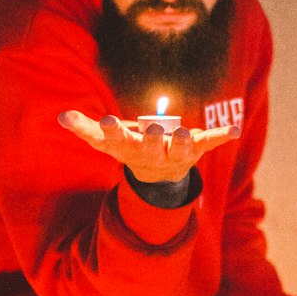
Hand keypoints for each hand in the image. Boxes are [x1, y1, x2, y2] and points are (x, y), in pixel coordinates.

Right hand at [58, 109, 240, 184]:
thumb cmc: (129, 151)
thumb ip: (85, 129)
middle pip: (152, 147)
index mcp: (130, 149)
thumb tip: (62, 117)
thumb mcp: (106, 143)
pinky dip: (223, 135)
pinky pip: (211, 141)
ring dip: (182, 143)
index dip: (112, 132)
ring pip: (180, 149)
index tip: (107, 122)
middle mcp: (153, 154)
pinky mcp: (196, 148)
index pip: (118, 141)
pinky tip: (234, 130)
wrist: (159, 179)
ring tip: (182, 135)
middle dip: (153, 139)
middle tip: (154, 130)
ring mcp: (176, 153)